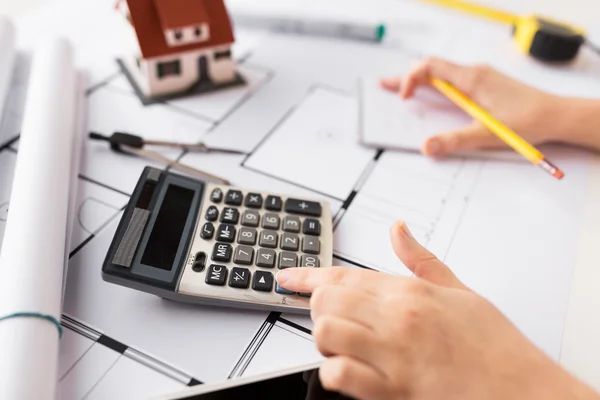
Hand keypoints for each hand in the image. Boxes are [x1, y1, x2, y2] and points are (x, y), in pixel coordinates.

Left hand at [275, 222, 599, 399]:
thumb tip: (398, 230)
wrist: (522, 390)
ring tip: (341, 344)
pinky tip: (346, 371)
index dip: (305, 275)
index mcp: (409, 291)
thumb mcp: (459, 291)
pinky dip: (333, 373)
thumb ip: (421, 259)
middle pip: (327, 299)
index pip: (343, 274)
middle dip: (317, 306)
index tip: (285, 278)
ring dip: (324, 338)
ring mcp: (392, 354)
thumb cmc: (493, 345)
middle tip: (329, 315)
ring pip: (326, 331)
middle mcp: (395, 317)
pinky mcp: (392, 389)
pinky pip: (339, 374)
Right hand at [379, 57, 562, 156]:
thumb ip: (454, 141)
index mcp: (470, 80)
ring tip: (404, 91)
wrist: (556, 116)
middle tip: (386, 86)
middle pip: (431, 67)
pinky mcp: (486, 84)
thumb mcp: (486, 135)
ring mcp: (480, 77)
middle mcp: (474, 73)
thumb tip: (427, 147)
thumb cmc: (527, 121)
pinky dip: (436, 85)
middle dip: (406, 78)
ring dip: (421, 81)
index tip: (403, 98)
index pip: (429, 68)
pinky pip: (454, 79)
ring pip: (442, 72)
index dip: (409, 79)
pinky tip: (434, 96)